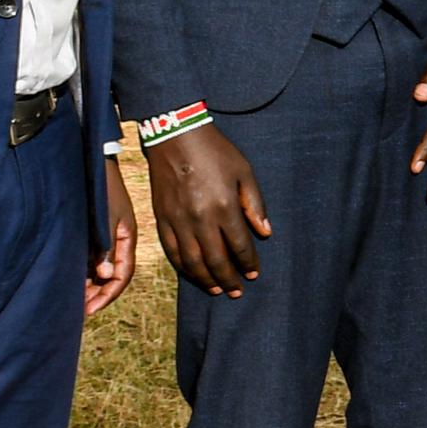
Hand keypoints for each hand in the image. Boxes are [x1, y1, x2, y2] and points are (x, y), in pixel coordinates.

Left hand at [86, 156, 138, 317]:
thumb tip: (107, 277)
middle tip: (78, 311)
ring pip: (98, 269)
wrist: (90, 160)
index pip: (122, 276)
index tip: (90, 310)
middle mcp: (116, 241)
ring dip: (88, 285)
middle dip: (96, 295)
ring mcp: (103, 237)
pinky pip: (88, 258)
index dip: (107, 295)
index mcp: (126, 238)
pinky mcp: (90, 231)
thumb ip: (106, 247)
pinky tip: (68, 280)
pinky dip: (80, 271)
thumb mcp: (106, 217)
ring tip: (72, 300)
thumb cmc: (101, 187)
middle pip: (111, 277)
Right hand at [147, 119, 271, 294]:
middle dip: (229, 279)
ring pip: (192, 261)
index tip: (254, 274)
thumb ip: (254, 205)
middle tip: (238, 291)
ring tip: (218, 289)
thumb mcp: (244, 172)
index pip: (239, 246)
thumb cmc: (215, 152)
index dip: (248, 263)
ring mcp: (178, 220)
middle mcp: (200, 218)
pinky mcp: (162, 218)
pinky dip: (183, 267)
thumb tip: (265, 233)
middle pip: (216, 260)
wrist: (176, 136)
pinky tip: (193, 274)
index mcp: (224, 207)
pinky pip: (171, 251)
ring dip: (206, 279)